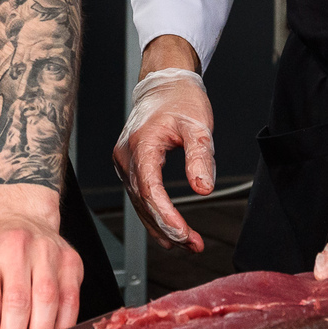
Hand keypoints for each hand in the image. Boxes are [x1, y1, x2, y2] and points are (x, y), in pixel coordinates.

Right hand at [111, 51, 214, 251]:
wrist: (164, 84)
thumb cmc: (181, 101)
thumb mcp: (199, 125)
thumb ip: (201, 157)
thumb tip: (203, 189)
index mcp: (142, 144)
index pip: (149, 189)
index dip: (166, 216)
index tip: (185, 233)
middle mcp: (126, 156)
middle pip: (143, 202)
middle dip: (168, 227)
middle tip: (193, 244)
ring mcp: (124, 162)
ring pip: (139, 203)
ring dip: (162, 226)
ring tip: (188, 244)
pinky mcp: (129, 166)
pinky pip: (139, 196)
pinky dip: (154, 215)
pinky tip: (169, 233)